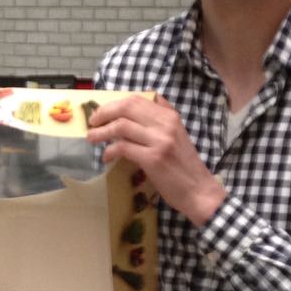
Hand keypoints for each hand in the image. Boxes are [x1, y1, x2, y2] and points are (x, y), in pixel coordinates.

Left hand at [85, 94, 225, 224]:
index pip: (137, 100)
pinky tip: (106, 157)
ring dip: (101, 132)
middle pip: (126, 108)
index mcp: (170, 116)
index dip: (114, 104)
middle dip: (104, 113)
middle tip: (92, 122)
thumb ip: (160, 120)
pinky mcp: (153, 159)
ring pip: (121, 126)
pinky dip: (110, 151)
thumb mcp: (176, 135)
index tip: (102, 112)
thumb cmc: (184, 166)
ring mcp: (159, 141)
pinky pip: (123, 148)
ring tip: (91, 138)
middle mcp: (165, 124)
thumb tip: (138, 107)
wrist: (199, 191)